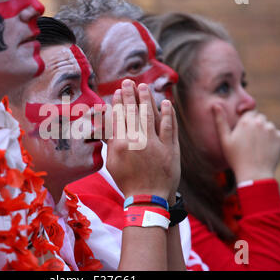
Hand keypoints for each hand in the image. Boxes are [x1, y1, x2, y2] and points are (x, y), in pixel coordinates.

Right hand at [106, 79, 180, 199]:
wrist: (148, 199)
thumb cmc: (127, 181)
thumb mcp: (112, 162)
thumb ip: (111, 141)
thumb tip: (109, 123)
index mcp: (121, 145)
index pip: (120, 117)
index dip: (120, 102)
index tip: (120, 90)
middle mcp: (137, 142)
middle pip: (134, 112)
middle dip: (131, 94)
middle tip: (129, 81)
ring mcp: (155, 144)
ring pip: (151, 116)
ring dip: (148, 99)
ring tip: (145, 87)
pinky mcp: (170, 149)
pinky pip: (169, 127)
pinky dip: (168, 114)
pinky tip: (166, 103)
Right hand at [213, 106, 279, 182]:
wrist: (254, 173)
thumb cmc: (236, 158)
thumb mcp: (224, 139)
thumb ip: (220, 121)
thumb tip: (215, 105)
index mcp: (246, 121)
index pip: (249, 112)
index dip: (246, 121)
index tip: (243, 132)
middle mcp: (260, 122)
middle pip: (259, 117)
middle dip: (255, 124)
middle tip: (249, 140)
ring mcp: (271, 129)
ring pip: (268, 125)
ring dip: (264, 131)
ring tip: (257, 146)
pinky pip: (276, 133)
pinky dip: (272, 139)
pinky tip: (264, 149)